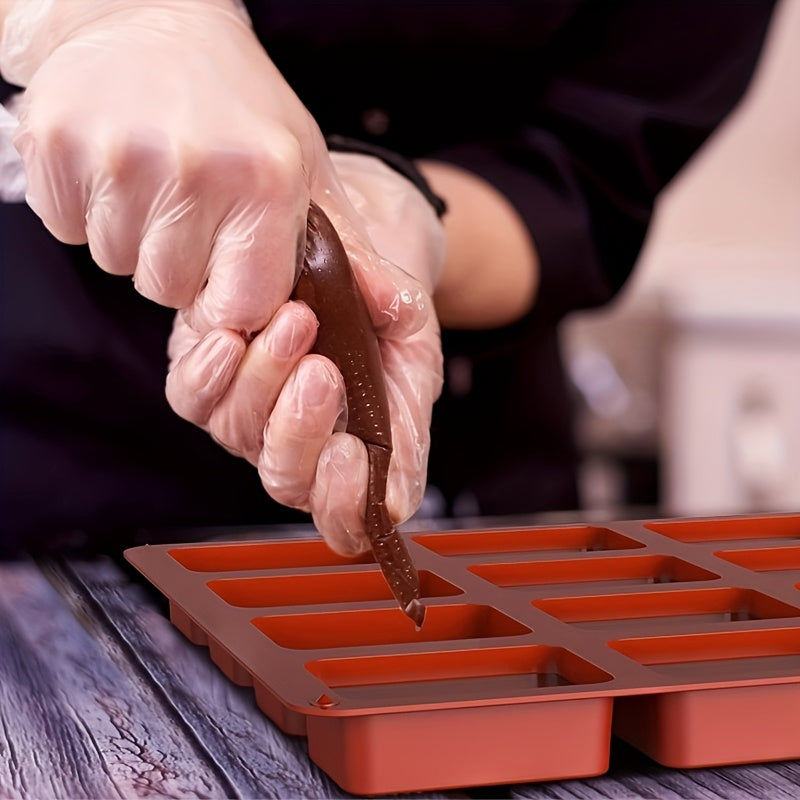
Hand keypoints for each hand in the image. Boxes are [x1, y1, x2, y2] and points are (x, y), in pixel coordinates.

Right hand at [4, 0, 332, 333]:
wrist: (149, 16)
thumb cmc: (240, 104)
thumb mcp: (304, 164)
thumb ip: (342, 242)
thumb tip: (386, 305)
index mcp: (264, 181)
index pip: (241, 306)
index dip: (232, 300)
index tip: (228, 274)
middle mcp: (193, 170)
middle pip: (171, 290)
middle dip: (181, 265)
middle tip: (190, 209)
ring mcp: (117, 157)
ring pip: (119, 264)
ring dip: (135, 239)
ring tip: (154, 182)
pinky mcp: (54, 146)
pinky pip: (69, 230)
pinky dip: (87, 212)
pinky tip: (114, 169)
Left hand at [167, 152, 444, 553]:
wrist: (350, 238)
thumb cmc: (383, 291)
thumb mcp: (409, 309)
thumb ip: (405, 334)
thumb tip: (393, 367)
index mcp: (368, 441)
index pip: (354, 511)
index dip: (345, 502)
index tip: (351, 452)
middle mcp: (307, 438)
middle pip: (287, 479)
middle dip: (300, 432)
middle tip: (322, 373)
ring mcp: (255, 411)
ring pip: (240, 434)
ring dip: (264, 383)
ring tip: (296, 320)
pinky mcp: (212, 375)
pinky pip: (193, 398)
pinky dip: (209, 374)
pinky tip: (231, 338)